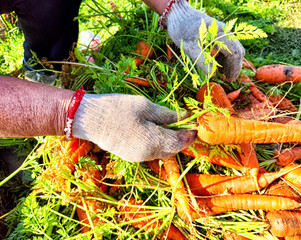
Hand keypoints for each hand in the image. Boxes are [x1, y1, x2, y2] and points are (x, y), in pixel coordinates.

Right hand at [72, 94, 195, 161]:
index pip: (180, 141)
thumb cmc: (117, 108)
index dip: (190, 133)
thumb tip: (184, 118)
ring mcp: (138, 157)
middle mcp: (148, 154)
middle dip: (182, 138)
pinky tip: (158, 132)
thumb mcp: (144, 106)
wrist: (89, 119)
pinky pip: (152, 152)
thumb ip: (166, 114)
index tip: (196, 124)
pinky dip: (160, 144)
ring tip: (173, 126)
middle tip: (186, 124)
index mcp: (153, 141)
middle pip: (173, 149)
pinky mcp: (131, 156)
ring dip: (171, 141)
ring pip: (163, 152)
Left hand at [164, 0, 244, 79]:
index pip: (235, 53)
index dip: (234, 68)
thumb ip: (202, 61)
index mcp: (220, 34)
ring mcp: (222, 30)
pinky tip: (218, 62)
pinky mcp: (218, 31)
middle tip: (226, 78)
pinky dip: (225, 54)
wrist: (177, 13)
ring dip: (230, 60)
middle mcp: (224, 31)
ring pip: (234, 47)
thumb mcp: (189, 47)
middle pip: (237, 50)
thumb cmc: (181, 30)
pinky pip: (227, 44)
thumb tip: (212, 75)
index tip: (229, 80)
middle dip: (234, 65)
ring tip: (222, 72)